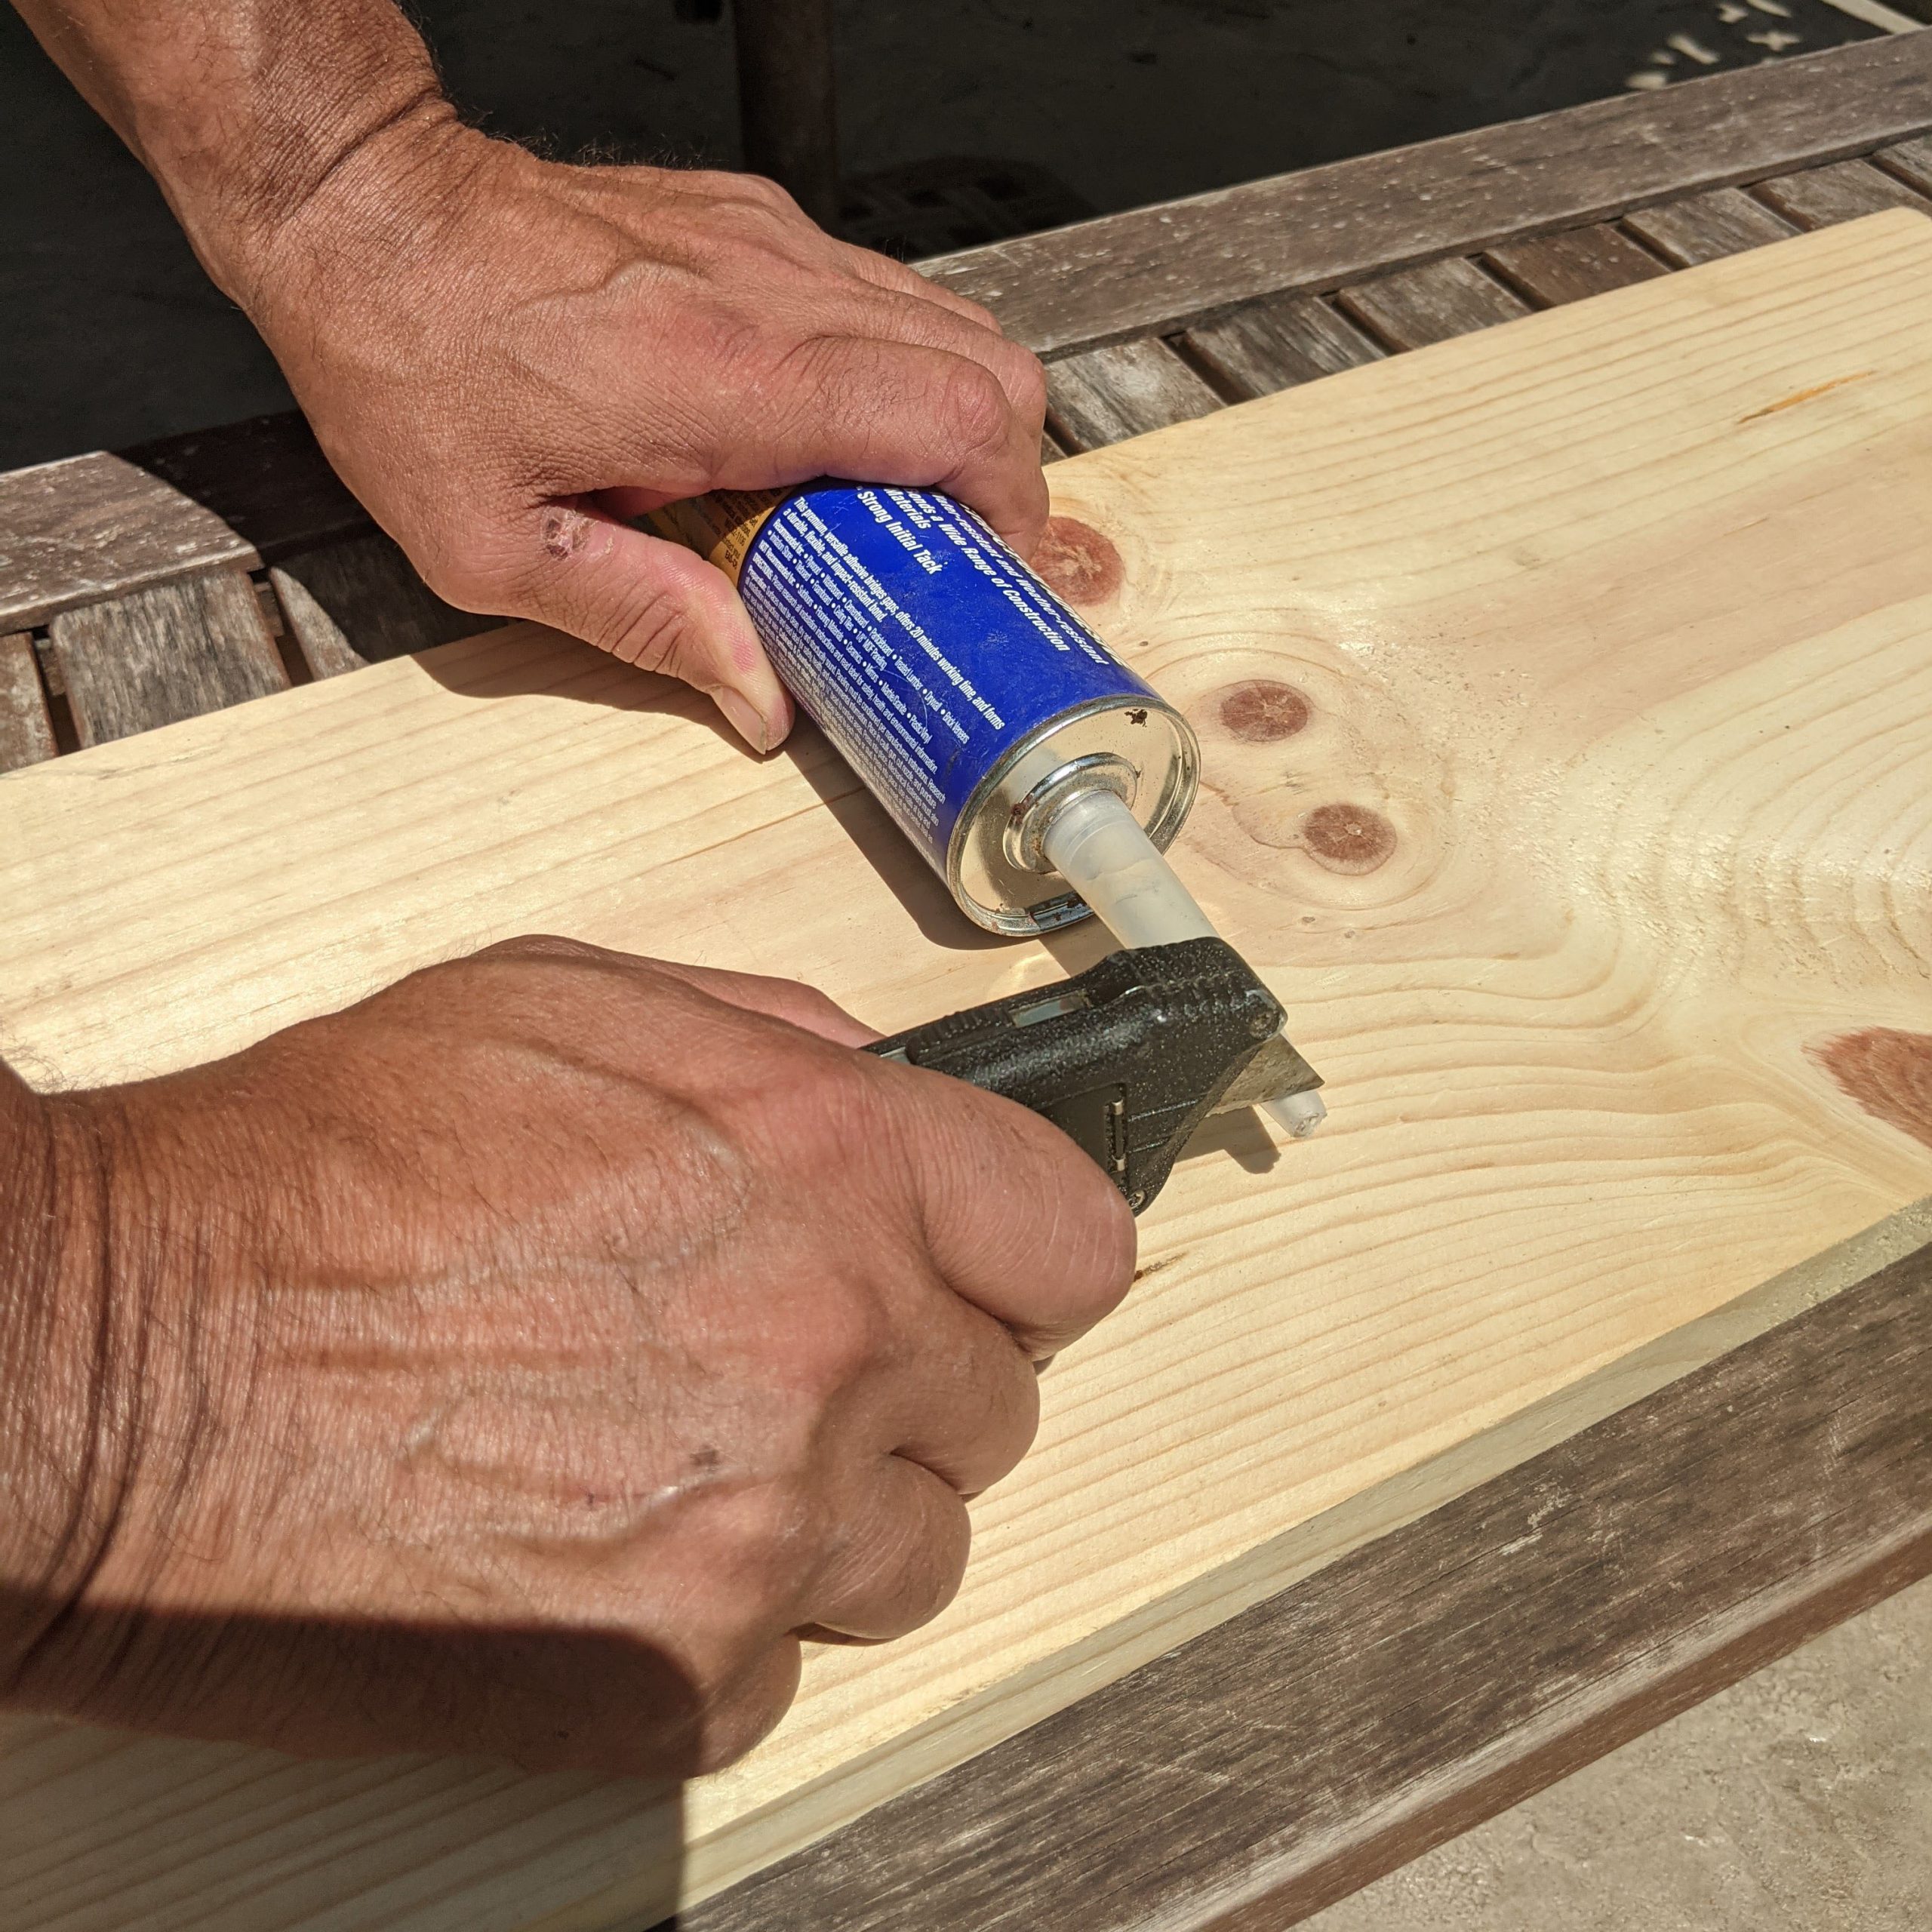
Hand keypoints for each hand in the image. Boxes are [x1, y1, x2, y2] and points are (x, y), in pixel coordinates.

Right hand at [0, 939, 1131, 1775]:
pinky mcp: (681, 1684)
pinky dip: (714, 1628)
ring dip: (833, 1517)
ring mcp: (768, 1527)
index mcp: (832, 1156)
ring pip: (916, 1553)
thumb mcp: (562, 1002)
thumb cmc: (319, 1165)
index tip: (985, 1278)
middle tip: (782, 1365)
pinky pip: (781, 1668)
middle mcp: (835, 1339)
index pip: (1073, 1239)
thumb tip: (886, 1089)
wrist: (121, 1363)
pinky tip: (594, 1556)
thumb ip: (772, 1038)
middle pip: (999, 1408)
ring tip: (678, 1466)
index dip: (1028, 1259)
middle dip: (910, 1387)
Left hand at [239, 121, 1050, 750]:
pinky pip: (875, 296)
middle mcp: (771, 294)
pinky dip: (893, 373)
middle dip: (1002, 475)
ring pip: (945, 322)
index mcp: (728, 379)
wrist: (361, 209)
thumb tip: (758, 696)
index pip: (953, 418)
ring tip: (896, 509)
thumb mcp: (496, 545)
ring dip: (950, 422)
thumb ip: (646, 622)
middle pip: (985, 366)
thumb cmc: (407, 358)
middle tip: (951, 558)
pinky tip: (826, 438)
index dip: (1007, 505)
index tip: (989, 573)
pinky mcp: (749, 222)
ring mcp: (768, 243)